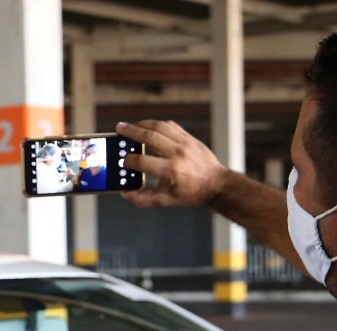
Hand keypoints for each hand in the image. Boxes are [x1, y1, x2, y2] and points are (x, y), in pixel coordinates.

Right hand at [115, 120, 229, 207]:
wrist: (217, 184)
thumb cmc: (192, 193)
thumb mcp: (168, 200)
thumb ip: (145, 198)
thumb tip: (126, 193)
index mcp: (172, 171)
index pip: (144, 161)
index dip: (130, 160)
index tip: (123, 161)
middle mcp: (178, 154)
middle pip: (149, 137)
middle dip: (131, 132)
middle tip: (119, 129)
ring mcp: (185, 143)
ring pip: (159, 127)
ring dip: (142, 124)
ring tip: (130, 126)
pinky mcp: (190, 138)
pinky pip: (170, 125)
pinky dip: (157, 124)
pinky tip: (148, 127)